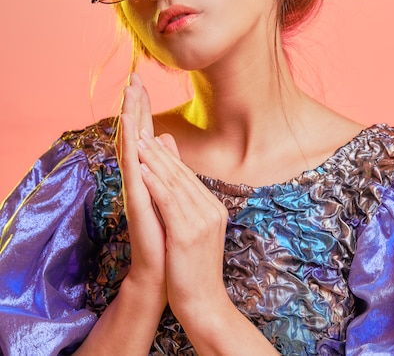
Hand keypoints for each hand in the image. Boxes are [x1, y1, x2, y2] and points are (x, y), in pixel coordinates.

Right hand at [117, 73, 166, 298]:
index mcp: (148, 173)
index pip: (144, 133)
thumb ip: (165, 163)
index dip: (143, 107)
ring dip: (129, 116)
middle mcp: (139, 176)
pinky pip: (132, 166)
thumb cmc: (166, 231)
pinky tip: (128, 124)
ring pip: (131, 144)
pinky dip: (129, 143)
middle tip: (133, 76)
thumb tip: (165, 136)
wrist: (164, 267)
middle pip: (135, 133)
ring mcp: (136, 186)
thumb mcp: (169, 190)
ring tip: (129, 91)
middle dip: (134, 104)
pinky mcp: (136, 198)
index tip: (141, 80)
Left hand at [136, 128, 229, 324]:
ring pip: (174, 183)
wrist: (203, 303)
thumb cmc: (193, 267)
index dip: (167, 156)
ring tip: (139, 142)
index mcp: (213, 208)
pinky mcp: (187, 233)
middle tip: (142, 131)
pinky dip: (155, 183)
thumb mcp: (191, 230)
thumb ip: (184, 203)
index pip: (187, 176)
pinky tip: (142, 171)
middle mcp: (211, 211)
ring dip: (155, 161)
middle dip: (159, 152)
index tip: (150, 137)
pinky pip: (168, 202)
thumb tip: (174, 183)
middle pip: (181, 175)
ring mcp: (201, 222)